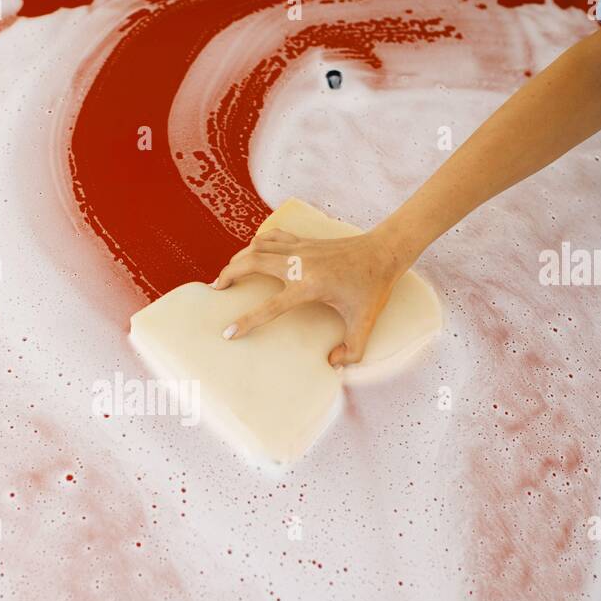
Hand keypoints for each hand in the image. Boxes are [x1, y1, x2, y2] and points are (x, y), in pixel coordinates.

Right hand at [212, 229, 407, 366]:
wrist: (384, 251)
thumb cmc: (373, 286)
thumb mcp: (365, 322)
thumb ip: (352, 348)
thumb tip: (334, 364)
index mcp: (309, 286)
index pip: (270, 307)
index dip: (247, 321)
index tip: (228, 332)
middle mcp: (299, 264)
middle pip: (252, 262)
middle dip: (229, 273)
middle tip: (216, 288)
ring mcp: (300, 249)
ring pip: (258, 245)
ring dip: (239, 257)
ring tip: (228, 271)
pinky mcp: (304, 241)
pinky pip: (273, 236)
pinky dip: (258, 242)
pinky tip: (253, 251)